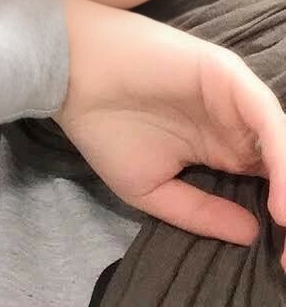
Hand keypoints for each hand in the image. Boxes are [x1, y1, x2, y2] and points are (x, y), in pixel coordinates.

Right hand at [54, 0, 285, 269]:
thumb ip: (200, 211)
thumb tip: (252, 232)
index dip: (278, 219)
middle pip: (280, 165)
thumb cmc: (104, 127)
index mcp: (220, 146)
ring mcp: (233, 97)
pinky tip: (280, 198)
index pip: (266, 184)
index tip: (283, 260)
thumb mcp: (151, 188)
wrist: (71, 77)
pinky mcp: (227, 74)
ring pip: (281, 143)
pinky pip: (265, 117)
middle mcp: (234, 122)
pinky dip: (280, 155)